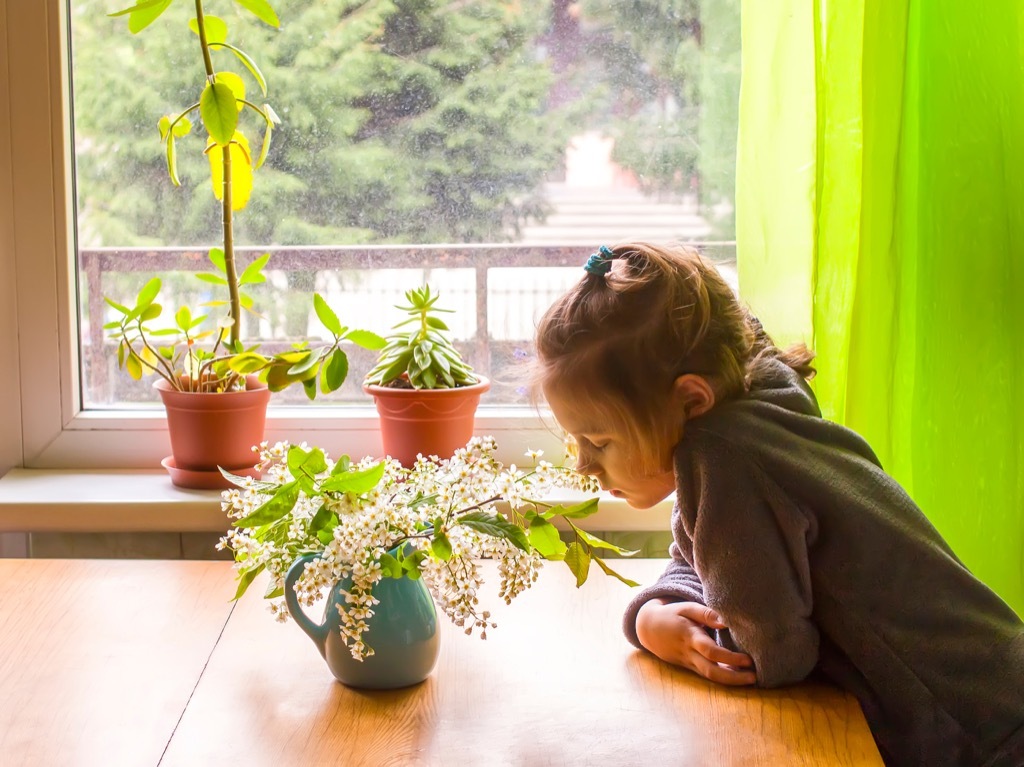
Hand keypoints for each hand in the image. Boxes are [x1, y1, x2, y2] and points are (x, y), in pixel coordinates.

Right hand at [636, 599, 756, 685]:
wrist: (648, 629)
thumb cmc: (672, 615)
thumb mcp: (686, 608)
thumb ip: (706, 614)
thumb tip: (726, 621)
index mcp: (689, 636)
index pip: (711, 651)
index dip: (730, 658)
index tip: (749, 659)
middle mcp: (689, 653)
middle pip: (712, 671)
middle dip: (734, 678)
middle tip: (755, 677)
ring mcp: (689, 663)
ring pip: (710, 677)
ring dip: (731, 681)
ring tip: (752, 679)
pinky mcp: (690, 667)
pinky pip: (708, 676)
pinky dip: (724, 678)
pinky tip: (739, 677)